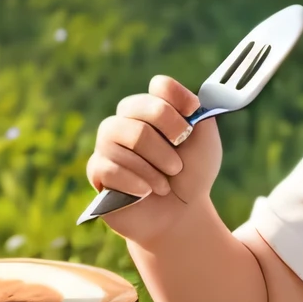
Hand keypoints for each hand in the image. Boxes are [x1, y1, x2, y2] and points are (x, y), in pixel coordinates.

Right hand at [86, 75, 222, 242]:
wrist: (181, 214)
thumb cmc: (192, 174)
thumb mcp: (204, 140)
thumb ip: (196, 111)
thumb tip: (172, 89)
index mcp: (152, 108)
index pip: (160, 86)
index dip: (178, 102)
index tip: (192, 121)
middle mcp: (125, 120)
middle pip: (139, 109)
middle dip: (168, 140)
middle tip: (178, 165)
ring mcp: (107, 144)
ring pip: (129, 136)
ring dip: (156, 166)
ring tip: (165, 185)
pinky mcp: (97, 171)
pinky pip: (110, 166)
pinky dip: (137, 181)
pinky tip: (146, 192)